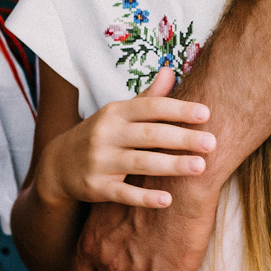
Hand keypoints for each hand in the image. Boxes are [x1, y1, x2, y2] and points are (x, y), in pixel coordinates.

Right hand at [38, 66, 214, 207]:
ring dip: (171, 165)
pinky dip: (144, 197)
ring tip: (200, 167)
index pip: (150, 107)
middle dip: (181, 138)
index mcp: (116, 113)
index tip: (206, 114)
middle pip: (149, 135)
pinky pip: (123, 193)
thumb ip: (147, 97)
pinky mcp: (96, 187)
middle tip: (212, 143)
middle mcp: (106, 134)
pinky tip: (167, 200)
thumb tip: (170, 70)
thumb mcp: (119, 113)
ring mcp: (100, 161)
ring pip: (139, 163)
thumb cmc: (101, 134)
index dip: (178, 110)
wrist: (58, 164)